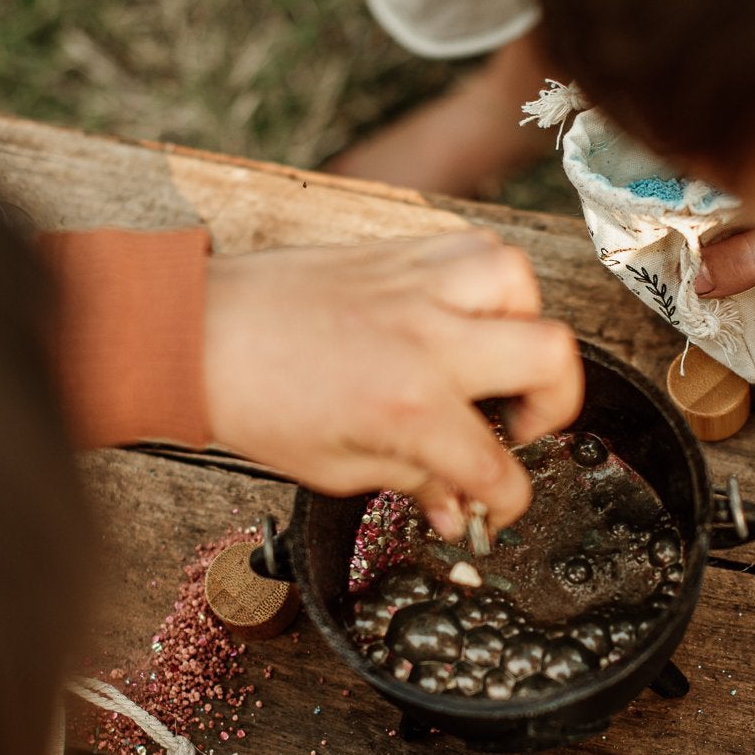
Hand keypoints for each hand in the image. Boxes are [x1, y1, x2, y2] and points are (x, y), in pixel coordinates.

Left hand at [203, 229, 581, 536]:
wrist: (200, 335)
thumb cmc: (256, 401)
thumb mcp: (337, 470)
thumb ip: (412, 482)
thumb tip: (455, 506)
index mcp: (409, 406)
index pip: (496, 467)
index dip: (506, 502)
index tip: (495, 505)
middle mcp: (428, 339)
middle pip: (550, 357)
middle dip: (554, 406)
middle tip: (518, 426)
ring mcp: (418, 287)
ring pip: (521, 283)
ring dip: (524, 324)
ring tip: (493, 356)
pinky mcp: (402, 254)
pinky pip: (475, 248)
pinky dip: (487, 280)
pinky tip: (465, 312)